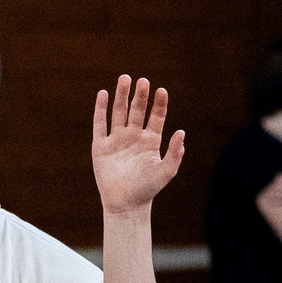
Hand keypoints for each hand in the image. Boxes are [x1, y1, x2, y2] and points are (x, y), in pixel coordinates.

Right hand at [92, 75, 185, 215]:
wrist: (125, 203)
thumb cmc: (148, 189)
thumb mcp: (166, 171)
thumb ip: (174, 153)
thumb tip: (181, 133)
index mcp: (151, 140)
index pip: (156, 116)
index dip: (159, 103)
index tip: (161, 90)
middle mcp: (134, 136)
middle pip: (137, 110)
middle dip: (140, 95)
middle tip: (142, 80)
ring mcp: (117, 140)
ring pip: (119, 112)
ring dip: (121, 96)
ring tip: (124, 78)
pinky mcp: (101, 146)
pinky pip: (100, 124)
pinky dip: (100, 109)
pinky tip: (103, 94)